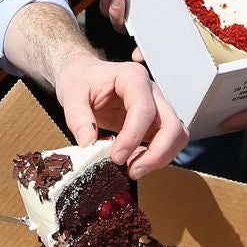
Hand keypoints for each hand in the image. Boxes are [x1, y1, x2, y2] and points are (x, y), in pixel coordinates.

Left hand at [53, 55, 184, 177]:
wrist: (84, 75)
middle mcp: (151, 90)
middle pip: (171, 124)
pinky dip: (156, 156)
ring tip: (133, 169)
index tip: (116, 157)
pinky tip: (134, 162)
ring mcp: (157, 106)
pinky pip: (168, 141)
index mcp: (132, 77)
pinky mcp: (155, 122)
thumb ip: (77, 116)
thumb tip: (87, 142)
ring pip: (177, 135)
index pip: (144, 109)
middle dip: (157, 153)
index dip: (133, 136)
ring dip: (160, 157)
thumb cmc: (80, 79)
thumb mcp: (70, 92)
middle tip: (132, 171)